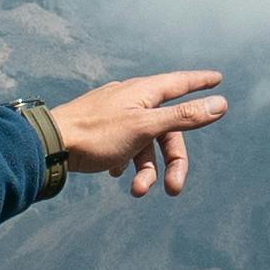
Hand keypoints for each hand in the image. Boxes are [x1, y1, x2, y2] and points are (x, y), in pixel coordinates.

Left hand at [45, 69, 227, 196]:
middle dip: (173, 162)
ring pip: (144, 144)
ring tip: (137, 191)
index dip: (200, 81)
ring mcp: (114, 114)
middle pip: (166, 129)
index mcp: (143, 92)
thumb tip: (221, 104)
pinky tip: (115, 173)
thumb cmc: (97, 135)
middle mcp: (130, 99)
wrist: (49, 145)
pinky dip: (127, 162)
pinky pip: (124, 147)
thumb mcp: (145, 127)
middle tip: (175, 189)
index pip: (180, 83)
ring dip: (146, 170)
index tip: (218, 78)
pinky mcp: (100, 130)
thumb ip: (183, 116)